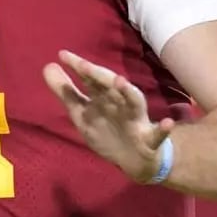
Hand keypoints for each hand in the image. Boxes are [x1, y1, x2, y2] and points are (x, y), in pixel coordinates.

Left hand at [44, 50, 174, 182]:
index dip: (78, 67)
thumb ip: (66, 92)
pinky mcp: (150, 139)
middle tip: (83, 65)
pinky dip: (164, 128)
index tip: (62, 55)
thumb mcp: (82, 113)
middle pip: (110, 87)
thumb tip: (47, 66)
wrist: (135, 161)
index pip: (91, 79)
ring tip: (121, 82)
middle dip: (98, 76)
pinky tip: (168, 123)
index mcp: (104, 98)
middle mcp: (120, 104)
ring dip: (129, 93)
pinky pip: (159, 134)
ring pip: (135, 103)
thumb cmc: (108, 129)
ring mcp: (136, 120)